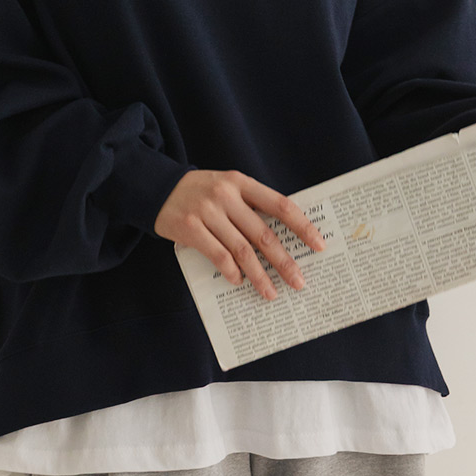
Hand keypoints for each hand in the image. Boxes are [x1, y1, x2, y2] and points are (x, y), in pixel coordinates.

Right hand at [154, 165, 325, 298]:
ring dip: (259, 275)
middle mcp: (226, 195)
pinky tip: (240, 282)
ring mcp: (207, 211)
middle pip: (263, 234)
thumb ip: (251, 206)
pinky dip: (232, 271)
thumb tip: (282, 239)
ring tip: (271, 292)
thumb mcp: (228, 187)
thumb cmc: (200, 192)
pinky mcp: (190, 228)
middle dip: (284, 261)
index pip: (280, 205)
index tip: (319, 245)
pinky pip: (217, 255)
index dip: (302, 226)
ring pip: (241, 249)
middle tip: (299, 282)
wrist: (157, 187)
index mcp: (241, 182)